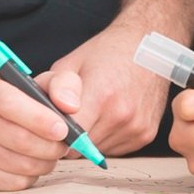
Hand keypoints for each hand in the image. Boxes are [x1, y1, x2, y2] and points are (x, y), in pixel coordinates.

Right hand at [0, 68, 80, 190]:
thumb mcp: (38, 82)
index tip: (63, 129)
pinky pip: (11, 183)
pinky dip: (29, 177)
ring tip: (51, 154)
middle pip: (18, 139)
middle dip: (50, 146)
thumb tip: (71, 106)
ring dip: (43, 163)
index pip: (11, 103)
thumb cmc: (18, 101)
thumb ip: (62, 84)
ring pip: (18, 164)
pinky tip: (32, 164)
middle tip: (64, 145)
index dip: (40, 119)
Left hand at [49, 18, 167, 155]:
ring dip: (92, 138)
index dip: (57, 135)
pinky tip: (111, 114)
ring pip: (99, 151)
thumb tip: (45, 115)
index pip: (68, 141)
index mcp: (101, 95)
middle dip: (74, 136)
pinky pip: (116, 148)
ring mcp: (136, 127)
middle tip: (76, 111)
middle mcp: (122, 115)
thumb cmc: (108, 51)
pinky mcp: (146, 134)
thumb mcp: (72, 62)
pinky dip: (109, 137)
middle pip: (82, 150)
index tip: (55, 125)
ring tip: (97, 110)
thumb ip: (52, 87)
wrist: (149, 43)